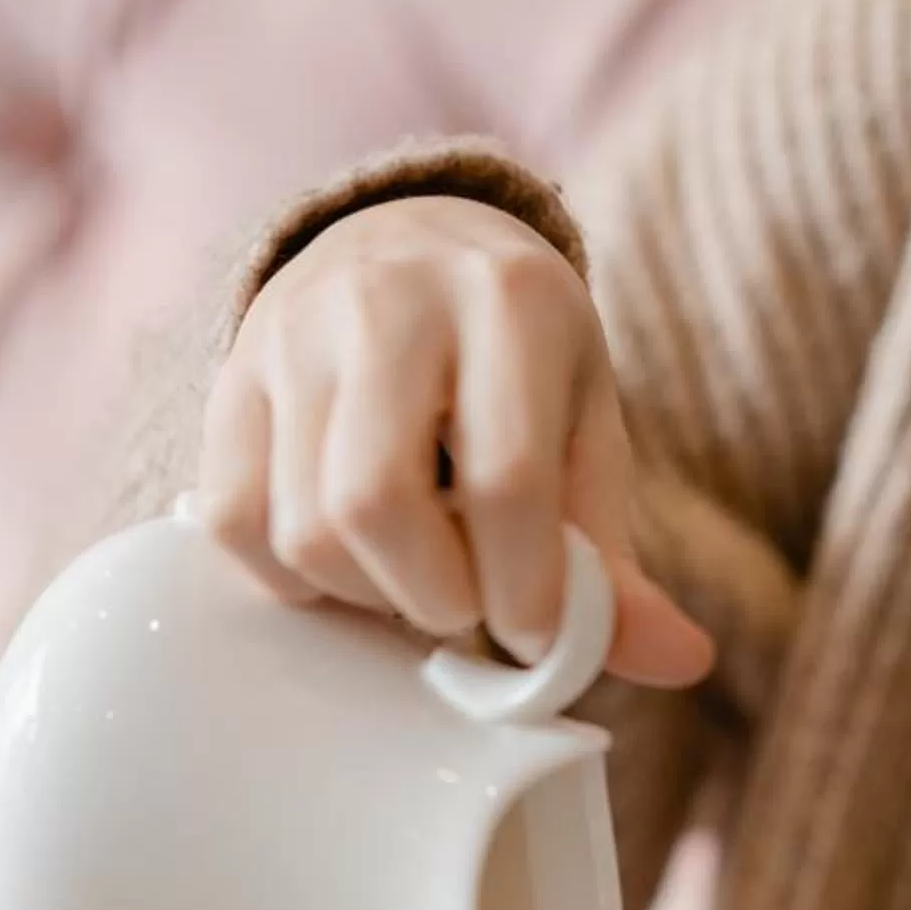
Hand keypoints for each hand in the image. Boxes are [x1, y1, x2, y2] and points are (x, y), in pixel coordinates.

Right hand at [199, 194, 713, 684]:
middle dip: (431, 597)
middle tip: (466, 606)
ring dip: (365, 596)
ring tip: (412, 577)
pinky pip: (236, 523)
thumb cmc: (515, 361)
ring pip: (304, 526)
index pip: (507, 478)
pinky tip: (346, 562)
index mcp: (508, 300)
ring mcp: (292, 333)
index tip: (532, 633)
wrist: (407, 245)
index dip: (524, 588)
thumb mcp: (583, 430)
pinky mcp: (230, 378)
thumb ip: (617, 555)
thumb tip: (680, 664)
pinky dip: (292, 579)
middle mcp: (387, 299)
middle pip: (378, 504)